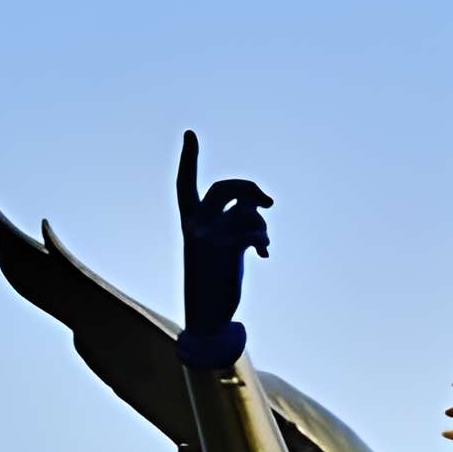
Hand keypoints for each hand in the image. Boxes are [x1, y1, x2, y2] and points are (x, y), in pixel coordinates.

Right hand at [176, 129, 272, 337]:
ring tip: (263, 245)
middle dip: (250, 189)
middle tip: (268, 204)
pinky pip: (253, 229)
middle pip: (226, 188)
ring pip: (247, 211)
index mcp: (189, 222)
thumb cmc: (214, 280)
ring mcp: (209, 236)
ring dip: (262, 226)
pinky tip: (263, 255)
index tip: (190, 134)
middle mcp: (196, 225)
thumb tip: (260, 208)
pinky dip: (263, 240)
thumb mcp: (220, 246)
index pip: (185, 184)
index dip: (189, 159)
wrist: (206, 317)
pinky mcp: (225, 249)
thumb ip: (232, 221)